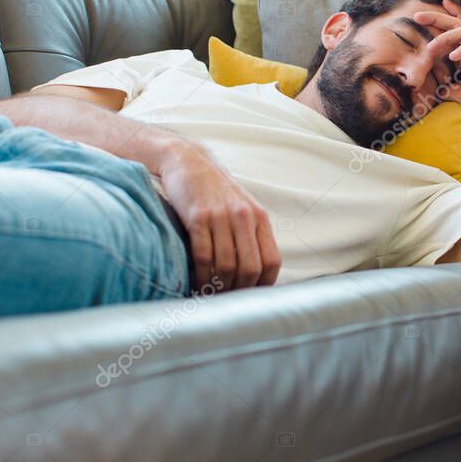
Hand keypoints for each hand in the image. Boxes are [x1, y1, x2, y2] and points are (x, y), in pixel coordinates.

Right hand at [158, 141, 280, 291]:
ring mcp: (220, 216)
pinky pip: (202, 256)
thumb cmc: (215, 191)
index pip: (272, 261)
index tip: (251, 297)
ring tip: (209, 294)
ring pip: (226, 265)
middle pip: (250, 267)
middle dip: (239, 290)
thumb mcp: (242, 208)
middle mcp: (244, 217)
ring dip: (217, 286)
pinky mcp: (197, 217)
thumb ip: (252, 235)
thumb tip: (256, 274)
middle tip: (226, 300)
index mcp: (259, 218)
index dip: (264, 285)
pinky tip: (195, 281)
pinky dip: (200, 275)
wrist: (188, 161)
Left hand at [414, 4, 460, 119]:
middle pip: (454, 26)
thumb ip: (454, 91)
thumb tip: (437, 91)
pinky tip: (453, 56)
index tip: (420, 28)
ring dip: (444, 37)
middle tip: (417, 16)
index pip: (452, 37)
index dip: (437, 31)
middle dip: (436, 19)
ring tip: (430, 48)